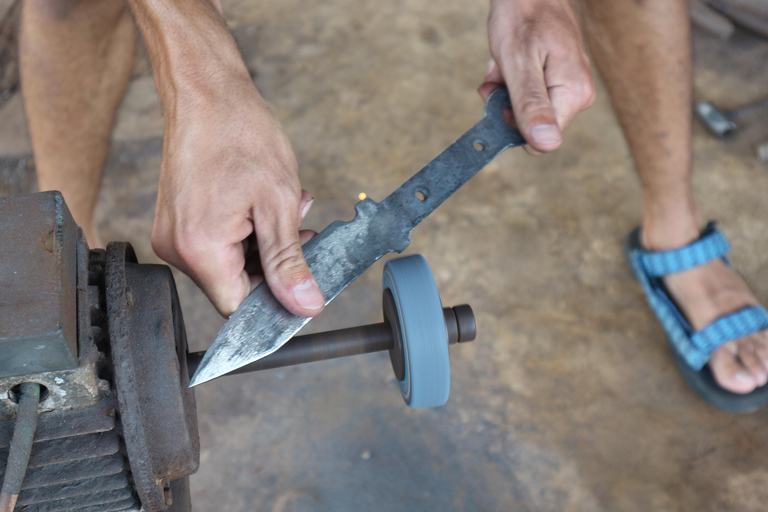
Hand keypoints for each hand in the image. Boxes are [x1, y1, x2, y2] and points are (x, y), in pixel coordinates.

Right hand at [151, 78, 324, 317]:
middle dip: (273, 263)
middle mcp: (177, 248)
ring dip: (264, 243)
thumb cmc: (241, 135)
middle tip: (300, 229)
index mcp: (200, 248)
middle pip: (234, 285)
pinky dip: (245, 231)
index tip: (301, 275)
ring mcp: (172, 235)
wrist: (206, 93)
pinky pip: (215, 245)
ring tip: (286, 207)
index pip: (239, 305)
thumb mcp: (279, 203)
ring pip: (228, 264)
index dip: (274, 297)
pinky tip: (264, 205)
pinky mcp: (175, 222)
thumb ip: (289, 262)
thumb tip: (305, 305)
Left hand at [480, 0, 595, 152]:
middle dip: (505, 103)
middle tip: (502, 71)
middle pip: (530, 125)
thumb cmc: (524, 14)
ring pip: (523, 109)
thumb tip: (546, 145)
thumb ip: (531, 106)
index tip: (503, 94)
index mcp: (574, 95)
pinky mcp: (556, 79)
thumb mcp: (519, 63)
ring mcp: (567, 87)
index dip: (512, 124)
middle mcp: (577, 96)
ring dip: (503, 89)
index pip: (539, 141)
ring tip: (504, 61)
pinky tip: (506, 60)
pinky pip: (525, 94)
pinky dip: (508, 79)